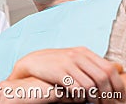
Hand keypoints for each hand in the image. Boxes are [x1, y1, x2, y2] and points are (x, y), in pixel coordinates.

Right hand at [8, 47, 124, 102]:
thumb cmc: (55, 63)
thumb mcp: (73, 57)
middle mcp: (77, 56)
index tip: (118, 95)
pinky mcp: (59, 72)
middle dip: (107, 93)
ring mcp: (68, 63)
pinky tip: (79, 99)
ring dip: (94, 98)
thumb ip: (90, 62)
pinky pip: (76, 88)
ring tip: (93, 103)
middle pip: (102, 76)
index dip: (116, 84)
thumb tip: (116, 68)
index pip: (109, 68)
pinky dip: (80, 97)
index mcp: (84, 52)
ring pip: (91, 84)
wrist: (33, 62)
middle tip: (106, 103)